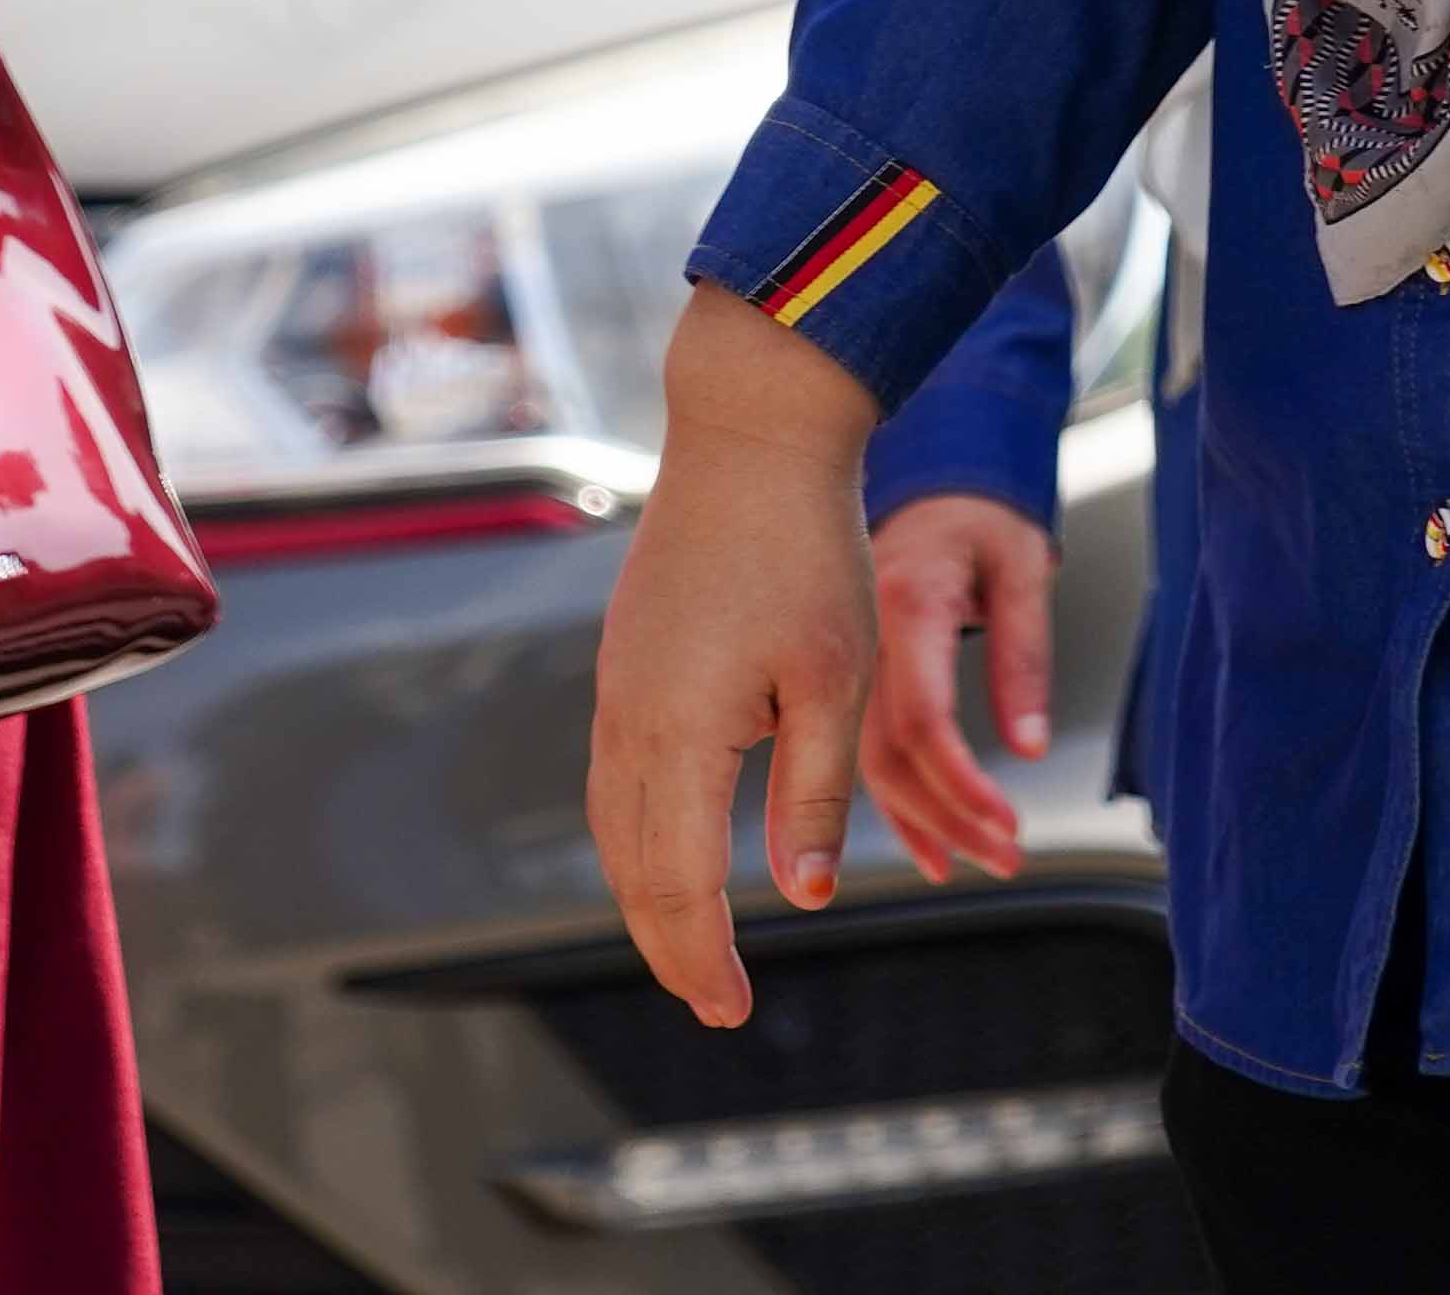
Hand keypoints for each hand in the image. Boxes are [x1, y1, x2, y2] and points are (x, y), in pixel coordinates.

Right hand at [588, 293, 884, 1026]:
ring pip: (613, 825)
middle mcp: (628, 719)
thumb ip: (813, 794)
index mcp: (680, 734)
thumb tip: (801, 897)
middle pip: (632, 867)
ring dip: (647, 896)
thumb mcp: (836, 683)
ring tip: (689, 945)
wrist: (752, 436)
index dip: (705, 957)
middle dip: (670, 946)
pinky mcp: (623, 660)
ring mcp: (617, 687)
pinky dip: (636, 836)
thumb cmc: (809, 552)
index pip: (681, 882)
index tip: (734, 1013)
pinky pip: (614, 777)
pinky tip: (669, 847)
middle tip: (714, 1005)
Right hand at [862, 493, 1056, 884]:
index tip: (1008, 826)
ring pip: (866, 765)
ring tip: (974, 858)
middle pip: (888, 758)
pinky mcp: (837, 672)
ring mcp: (833, 658)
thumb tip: (1029, 746)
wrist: (898, 463)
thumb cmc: (971, 509)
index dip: (965, 784)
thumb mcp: (1018, 563)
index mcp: (903, 604)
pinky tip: (921, 842)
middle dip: (947, 821)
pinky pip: (849, 752)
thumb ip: (1021, 656)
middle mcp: (853, 639)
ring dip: (922, 821)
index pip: (925, 719)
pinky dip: (889, 803)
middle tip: (1005, 857)